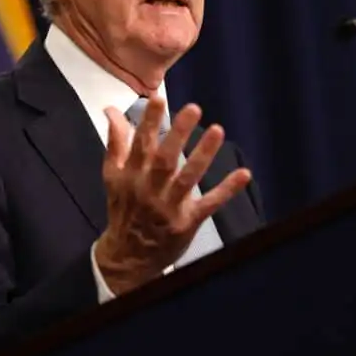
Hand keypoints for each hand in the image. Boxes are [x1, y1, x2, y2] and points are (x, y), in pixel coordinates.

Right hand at [93, 95, 251, 294]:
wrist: (127, 257)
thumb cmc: (123, 209)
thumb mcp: (112, 177)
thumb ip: (115, 143)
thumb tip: (111, 110)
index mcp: (130, 175)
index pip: (140, 144)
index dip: (149, 122)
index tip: (159, 99)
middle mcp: (149, 189)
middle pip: (165, 159)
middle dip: (178, 133)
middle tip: (194, 108)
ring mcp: (169, 206)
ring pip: (187, 178)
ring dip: (202, 155)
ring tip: (217, 131)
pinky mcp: (187, 222)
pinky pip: (208, 204)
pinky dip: (226, 190)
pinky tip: (244, 174)